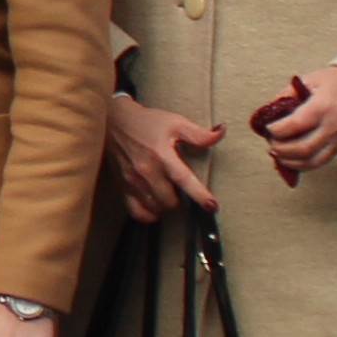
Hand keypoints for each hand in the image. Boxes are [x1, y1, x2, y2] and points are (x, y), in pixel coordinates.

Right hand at [106, 91, 221, 219]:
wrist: (114, 121)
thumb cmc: (147, 122)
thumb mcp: (175, 122)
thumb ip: (199, 133)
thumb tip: (221, 132)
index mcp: (161, 154)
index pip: (183, 179)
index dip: (199, 194)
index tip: (212, 206)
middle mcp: (146, 170)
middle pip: (170, 200)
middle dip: (181, 199)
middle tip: (182, 190)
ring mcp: (133, 181)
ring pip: (156, 208)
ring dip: (166, 205)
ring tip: (169, 194)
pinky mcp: (123, 187)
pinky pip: (137, 212)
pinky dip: (149, 214)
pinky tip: (155, 206)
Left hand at [257, 66, 336, 183]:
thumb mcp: (310, 79)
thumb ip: (287, 94)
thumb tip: (269, 110)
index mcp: (322, 107)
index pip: (294, 125)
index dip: (276, 130)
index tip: (267, 127)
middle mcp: (332, 127)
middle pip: (301, 149)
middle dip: (280, 149)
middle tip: (271, 142)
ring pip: (311, 161)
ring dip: (289, 161)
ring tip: (277, 154)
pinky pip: (320, 162)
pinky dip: (302, 164)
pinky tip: (291, 159)